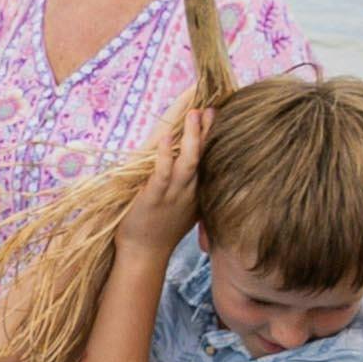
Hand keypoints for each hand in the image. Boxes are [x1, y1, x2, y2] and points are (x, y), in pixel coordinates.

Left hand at [115, 102, 210, 252]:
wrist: (144, 253)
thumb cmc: (160, 229)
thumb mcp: (184, 209)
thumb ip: (191, 189)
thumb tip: (193, 168)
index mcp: (197, 191)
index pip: (209, 159)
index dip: (214, 138)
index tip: (218, 116)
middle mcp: (190, 190)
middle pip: (204, 156)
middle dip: (208, 131)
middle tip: (212, 108)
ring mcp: (173, 194)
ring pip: (188, 161)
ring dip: (192, 137)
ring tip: (195, 113)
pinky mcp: (154, 197)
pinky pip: (162, 173)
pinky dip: (165, 155)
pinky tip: (165, 137)